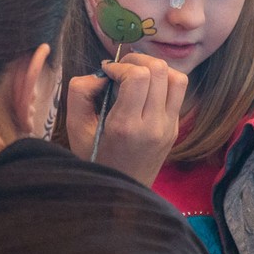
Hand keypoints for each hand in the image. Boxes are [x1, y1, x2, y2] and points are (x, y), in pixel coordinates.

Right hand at [66, 53, 187, 184]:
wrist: (121, 193)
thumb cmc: (94, 159)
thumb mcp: (75, 128)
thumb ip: (80, 93)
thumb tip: (102, 73)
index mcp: (126, 127)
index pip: (138, 77)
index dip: (121, 65)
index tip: (107, 72)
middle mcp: (153, 126)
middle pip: (159, 71)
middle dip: (138, 60)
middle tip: (121, 69)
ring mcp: (169, 127)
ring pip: (177, 77)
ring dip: (155, 68)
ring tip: (137, 74)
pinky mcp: (176, 128)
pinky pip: (178, 92)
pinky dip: (163, 81)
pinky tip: (146, 89)